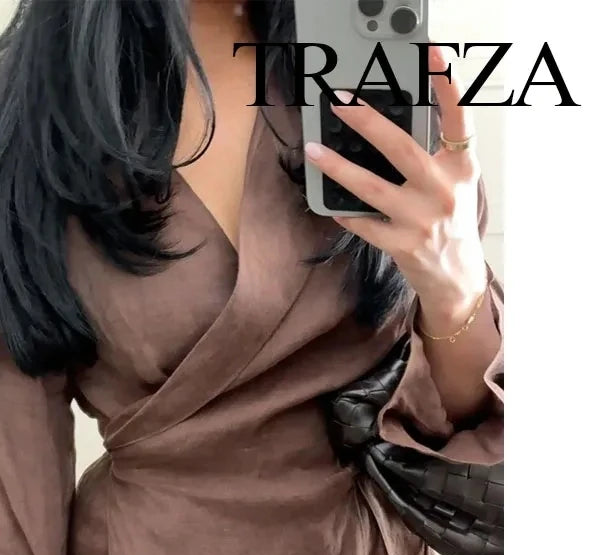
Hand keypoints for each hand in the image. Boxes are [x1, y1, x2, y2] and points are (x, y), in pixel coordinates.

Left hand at [305, 45, 487, 338]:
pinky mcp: (403, 245)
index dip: (448, 87)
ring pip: (373, 188)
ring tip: (314, 151)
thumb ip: (433, 158)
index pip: (459, 120)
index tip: (433, 57)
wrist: (457, 276)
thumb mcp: (455, 184)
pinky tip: (331, 203)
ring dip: (339, 168)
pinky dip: (346, 212)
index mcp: (460, 169)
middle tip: (341, 103)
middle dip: (368, 122)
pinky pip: (365, 224)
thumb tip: (385, 132)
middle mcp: (443, 191)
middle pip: (402, 149)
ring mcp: (421, 220)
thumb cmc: (450, 222)